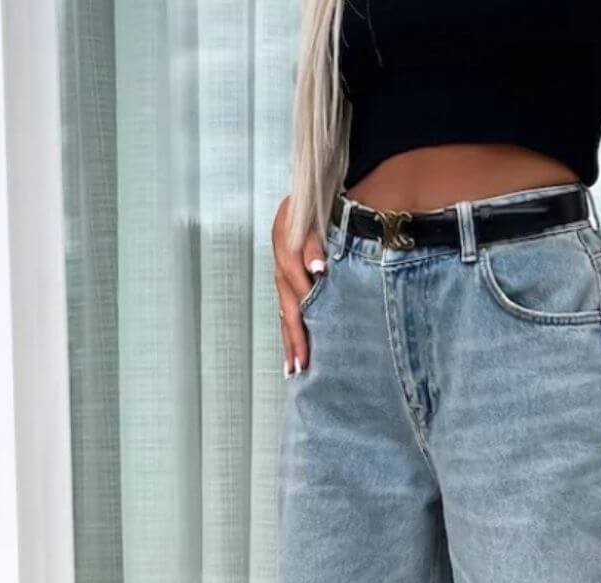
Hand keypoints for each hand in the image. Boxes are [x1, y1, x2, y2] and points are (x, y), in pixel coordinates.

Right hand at [272, 196, 326, 376]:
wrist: (306, 195)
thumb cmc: (315, 204)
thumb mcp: (314, 213)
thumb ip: (315, 242)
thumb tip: (318, 269)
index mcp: (288, 247)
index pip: (296, 281)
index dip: (305, 303)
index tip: (314, 330)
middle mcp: (282, 265)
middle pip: (289, 307)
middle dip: (295, 338)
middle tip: (300, 365)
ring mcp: (282, 276)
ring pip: (286, 314)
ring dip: (290, 342)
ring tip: (293, 370)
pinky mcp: (287, 282)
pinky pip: (287, 312)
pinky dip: (290, 333)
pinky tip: (293, 356)